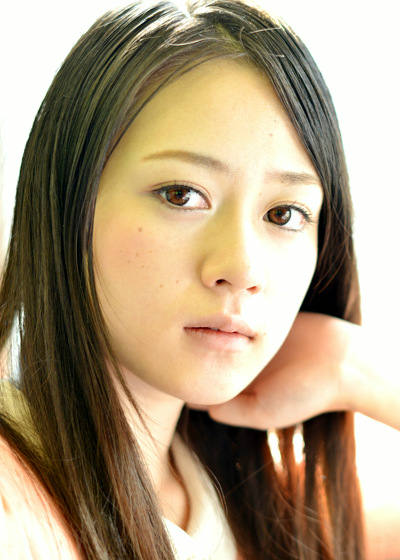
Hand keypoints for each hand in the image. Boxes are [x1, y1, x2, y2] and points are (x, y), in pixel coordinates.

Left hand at [195, 312, 399, 430]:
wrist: (341, 360)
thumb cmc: (304, 392)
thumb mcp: (263, 412)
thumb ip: (230, 411)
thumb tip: (195, 403)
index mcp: (242, 387)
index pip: (207, 382)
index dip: (190, 374)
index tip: (177, 364)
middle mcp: (244, 364)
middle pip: (209, 355)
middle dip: (195, 347)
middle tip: (180, 333)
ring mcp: (252, 340)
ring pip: (220, 332)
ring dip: (211, 325)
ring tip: (195, 316)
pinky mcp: (262, 319)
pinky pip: (239, 315)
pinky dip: (229, 312)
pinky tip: (216, 306)